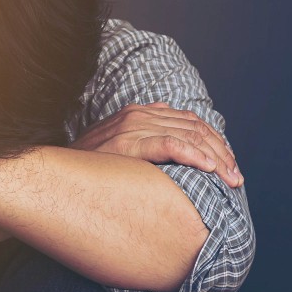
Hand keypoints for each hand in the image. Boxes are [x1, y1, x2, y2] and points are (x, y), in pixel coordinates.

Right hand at [69, 102, 243, 187]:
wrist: (54, 170)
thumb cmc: (87, 166)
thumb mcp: (117, 147)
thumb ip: (142, 138)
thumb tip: (167, 135)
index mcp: (141, 113)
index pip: (190, 123)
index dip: (214, 143)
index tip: (229, 166)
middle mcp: (141, 114)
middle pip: (195, 129)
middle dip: (221, 154)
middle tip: (237, 178)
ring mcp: (134, 126)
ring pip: (190, 136)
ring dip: (216, 158)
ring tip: (231, 178)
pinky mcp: (129, 141)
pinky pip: (171, 144)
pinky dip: (195, 155)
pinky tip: (210, 169)